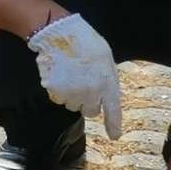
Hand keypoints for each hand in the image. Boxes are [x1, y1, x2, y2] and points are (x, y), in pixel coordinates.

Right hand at [28, 12, 121, 138]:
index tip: (114, 136)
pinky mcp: (56, 92)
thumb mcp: (105, 58)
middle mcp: (91, 92)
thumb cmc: (84, 42)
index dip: (114, 125)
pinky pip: (59, 99)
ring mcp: (73, 94)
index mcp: (107, 83)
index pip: (113, 109)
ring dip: (72, 96)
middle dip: (88, 102)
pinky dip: (59, 90)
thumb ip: (107, 79)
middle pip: (90, 111)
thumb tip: (105, 96)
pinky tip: (60, 74)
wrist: (58, 33)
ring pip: (73, 105)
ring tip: (70, 74)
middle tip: (83, 84)